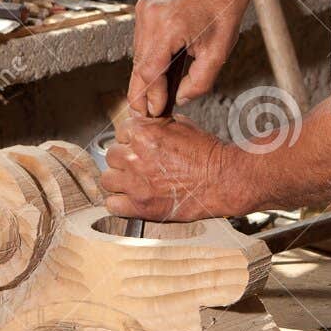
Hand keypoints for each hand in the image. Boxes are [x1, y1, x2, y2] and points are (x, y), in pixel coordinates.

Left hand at [99, 114, 241, 221]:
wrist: (222, 179)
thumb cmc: (207, 154)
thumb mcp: (181, 125)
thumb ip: (155, 125)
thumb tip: (143, 125)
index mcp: (143, 133)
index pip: (120, 132)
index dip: (130, 138)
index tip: (137, 145)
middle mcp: (135, 157)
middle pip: (111, 155)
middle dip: (124, 158)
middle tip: (139, 164)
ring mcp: (135, 183)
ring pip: (108, 179)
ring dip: (119, 180)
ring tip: (134, 181)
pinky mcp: (140, 206)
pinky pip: (112, 204)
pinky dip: (120, 202)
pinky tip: (132, 198)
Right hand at [130, 0, 250, 115]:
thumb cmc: (223, 13)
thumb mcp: (218, 54)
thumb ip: (200, 82)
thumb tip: (179, 98)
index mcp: (170, 26)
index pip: (151, 71)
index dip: (152, 95)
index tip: (157, 112)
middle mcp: (152, 16)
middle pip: (140, 64)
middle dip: (142, 91)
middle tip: (144, 113)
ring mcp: (144, 10)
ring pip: (138, 54)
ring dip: (145, 76)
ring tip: (153, 96)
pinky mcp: (143, 8)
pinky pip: (141, 42)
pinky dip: (148, 58)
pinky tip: (157, 73)